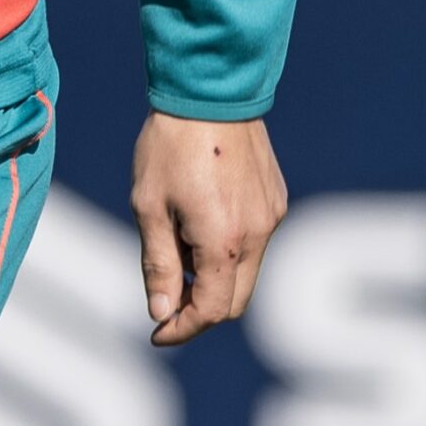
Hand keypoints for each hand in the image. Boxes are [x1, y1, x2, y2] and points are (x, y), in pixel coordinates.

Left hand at [130, 112, 287, 347]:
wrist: (209, 92)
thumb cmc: (170, 147)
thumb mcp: (149, 208)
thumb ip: (158, 265)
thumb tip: (162, 314)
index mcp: (224, 242)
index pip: (212, 310)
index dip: (184, 329)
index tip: (159, 333)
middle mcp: (258, 235)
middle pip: (237, 300)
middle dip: (202, 309)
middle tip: (166, 300)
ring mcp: (272, 216)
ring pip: (248, 271)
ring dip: (215, 277)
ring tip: (176, 244)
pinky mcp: (276, 198)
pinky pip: (256, 241)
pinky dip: (229, 250)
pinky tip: (198, 221)